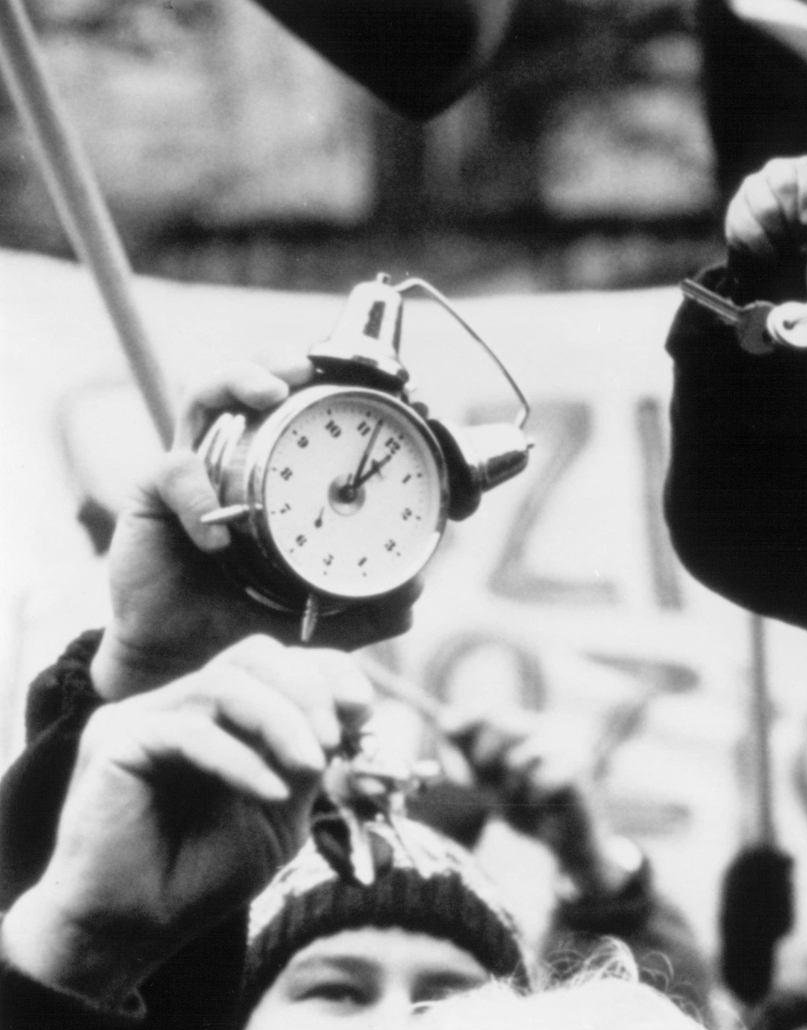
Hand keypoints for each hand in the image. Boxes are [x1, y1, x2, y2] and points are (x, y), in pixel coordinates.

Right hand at [1, 636, 370, 1001]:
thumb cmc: (200, 876)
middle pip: (253, 656)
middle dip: (308, 690)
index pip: (277, 662)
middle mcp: (179, 706)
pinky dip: (241, 759)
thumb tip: (352, 720)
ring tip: (311, 769)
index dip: (327, 673)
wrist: (134, 928)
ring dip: (282, 721)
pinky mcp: (116, 742)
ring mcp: (142, 718)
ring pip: (225, 683)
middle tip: (334, 741)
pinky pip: (189, 730)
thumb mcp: (279, 815)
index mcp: (219, 718)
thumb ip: (308, 765)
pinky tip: (271, 794)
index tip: (364, 711)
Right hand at [90, 359, 420, 701]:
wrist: (182, 653)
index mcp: (275, 474)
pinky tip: (219, 535)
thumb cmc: (245, 616)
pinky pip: (174, 476)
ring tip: (267, 391)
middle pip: (250, 384)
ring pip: (205, 398)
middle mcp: (231, 459)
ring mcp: (190, 470)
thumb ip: (367, 606)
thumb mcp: (317, 611)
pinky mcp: (152, 495)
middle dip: (276, 360)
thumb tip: (415, 594)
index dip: (324, 387)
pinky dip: (200, 498)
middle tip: (305, 368)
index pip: (297, 413)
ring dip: (236, 381)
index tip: (367, 385)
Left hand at [442, 704, 626, 892]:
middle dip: (484, 757)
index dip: (465, 716)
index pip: (488, 709)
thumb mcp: (490, 782)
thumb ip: (470, 756)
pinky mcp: (576, 768)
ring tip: (525, 799)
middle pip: (501, 723)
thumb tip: (443, 723)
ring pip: (519, 758)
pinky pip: (540, 781)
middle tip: (490, 782)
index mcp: (521, 729)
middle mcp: (543, 730)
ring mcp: (563, 746)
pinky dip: (534, 799)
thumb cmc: (527, 809)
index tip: (443, 729)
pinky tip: (544, 805)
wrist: (566, 839)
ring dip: (514, 786)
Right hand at [726, 154, 806, 267]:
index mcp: (806, 170)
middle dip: (794, 217)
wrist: (780, 249)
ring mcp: (754, 186)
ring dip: (779, 235)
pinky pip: (747, 227)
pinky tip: (772, 256)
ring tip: (788, 250)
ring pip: (764, 208)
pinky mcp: (736, 208)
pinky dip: (762, 247)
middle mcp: (778, 170)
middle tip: (800, 239)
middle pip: (784, 184)